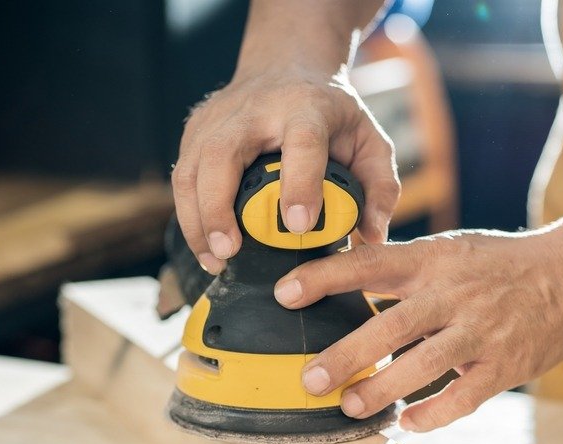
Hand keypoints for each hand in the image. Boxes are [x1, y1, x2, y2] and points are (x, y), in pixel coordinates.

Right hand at [172, 67, 399, 273]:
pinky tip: (204, 247)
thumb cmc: (331, 114)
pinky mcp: (195, 130)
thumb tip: (375, 235)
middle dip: (219, 207)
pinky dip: (188, 215)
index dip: (299, 183)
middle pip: (223, 154)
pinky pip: (182, 177)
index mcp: (306, 108)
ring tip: (214, 261)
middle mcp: (255, 110)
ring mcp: (217, 118)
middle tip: (228, 252)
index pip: (302, 142)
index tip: (297, 225)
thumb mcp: (370, 140)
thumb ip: (381, 187)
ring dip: (197, 220)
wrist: (288, 64)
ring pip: (191, 168)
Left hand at [273, 228, 562, 431]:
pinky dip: (433, 414)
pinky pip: (464, 397)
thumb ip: (403, 266)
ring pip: (423, 366)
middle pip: (389, 325)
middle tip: (309, 380)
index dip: (325, 278)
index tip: (284, 293)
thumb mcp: (450, 250)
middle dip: (345, 356)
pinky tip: (407, 423)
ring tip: (350, 406)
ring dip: (382, 390)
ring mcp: (481, 330)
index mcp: (433, 260)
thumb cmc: (500, 264)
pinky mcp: (506, 364)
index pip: (369, 264)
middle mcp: (453, 293)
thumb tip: (343, 270)